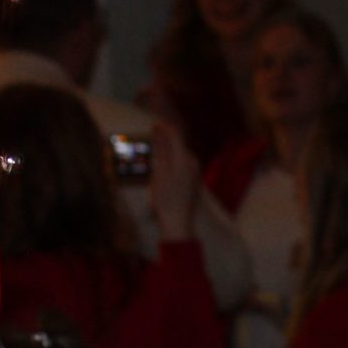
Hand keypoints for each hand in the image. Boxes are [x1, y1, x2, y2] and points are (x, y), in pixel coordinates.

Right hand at [147, 121, 200, 242]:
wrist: (178, 223)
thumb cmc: (165, 198)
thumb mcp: (159, 171)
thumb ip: (160, 148)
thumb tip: (159, 128)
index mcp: (185, 158)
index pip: (175, 134)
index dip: (163, 127)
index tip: (153, 123)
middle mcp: (193, 163)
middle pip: (178, 144)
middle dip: (165, 140)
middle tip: (152, 137)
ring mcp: (195, 172)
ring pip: (179, 155)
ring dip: (167, 152)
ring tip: (155, 156)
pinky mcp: (193, 181)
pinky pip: (181, 165)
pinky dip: (171, 163)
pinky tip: (164, 171)